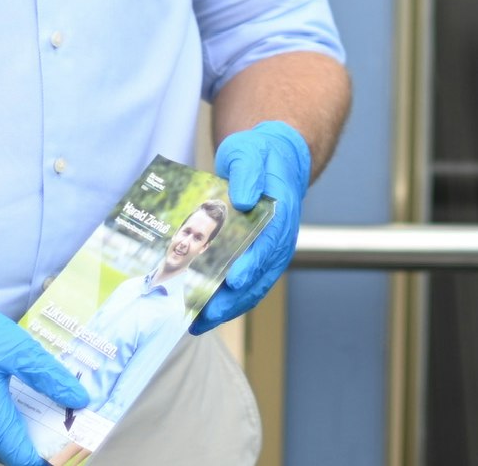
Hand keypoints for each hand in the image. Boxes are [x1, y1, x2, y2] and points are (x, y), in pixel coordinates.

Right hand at [0, 279, 86, 465]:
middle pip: (10, 451)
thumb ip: (49, 378)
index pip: (23, 458)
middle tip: (62, 417)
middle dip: (38, 439)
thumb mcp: (16, 348)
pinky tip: (12, 398)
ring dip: (18, 429)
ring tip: (41, 405)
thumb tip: (78, 400)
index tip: (70, 440)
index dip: (50, 455)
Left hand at [192, 120, 309, 332]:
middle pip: (261, 276)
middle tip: (206, 314)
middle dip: (233, 299)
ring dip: (226, 308)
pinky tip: (201, 312)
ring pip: (252, 288)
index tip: (234, 280)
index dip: (253, 263)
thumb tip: (244, 199)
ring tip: (197, 323)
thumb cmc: (258, 156)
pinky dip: (225, 301)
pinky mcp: (256, 258)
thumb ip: (247, 174)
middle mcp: (279, 239)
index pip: (269, 243)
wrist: (273, 160)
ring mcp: (269, 252)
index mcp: (280, 213)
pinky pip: (244, 285)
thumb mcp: (249, 154)